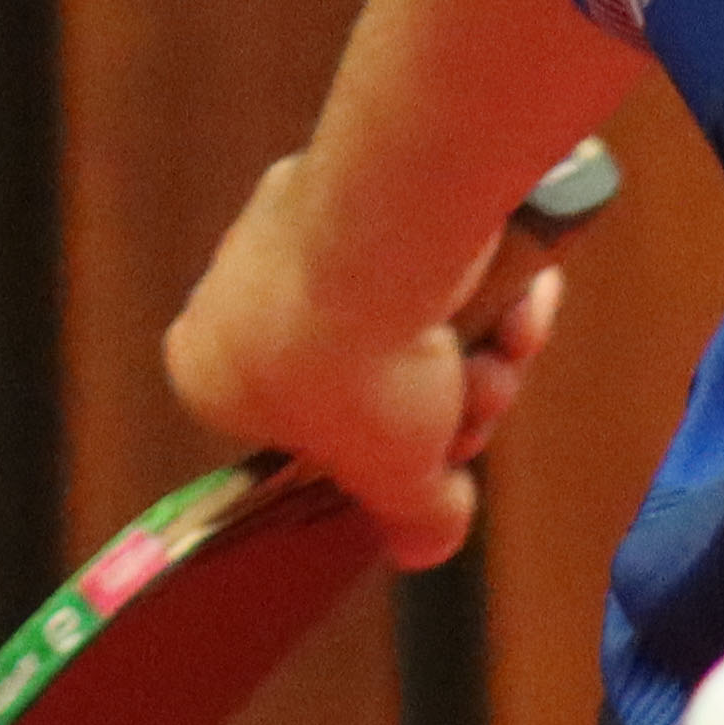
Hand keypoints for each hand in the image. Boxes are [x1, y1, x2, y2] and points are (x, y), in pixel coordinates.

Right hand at [160, 149, 570, 568]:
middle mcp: (235, 292)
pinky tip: (515, 296)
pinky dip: (485, 280)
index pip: (294, 433)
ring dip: (476, 347)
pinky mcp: (357, 176)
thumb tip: (425, 548)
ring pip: (408, 313)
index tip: (420, 454)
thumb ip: (412, 517)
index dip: (373, 449)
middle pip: (369, 374)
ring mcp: (294, 226)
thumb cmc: (359, 363)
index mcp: (208, 370)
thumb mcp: (395, 476)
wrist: (387, 235)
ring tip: (498, 351)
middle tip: (476, 403)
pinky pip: (428, 248)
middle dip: (446, 401)